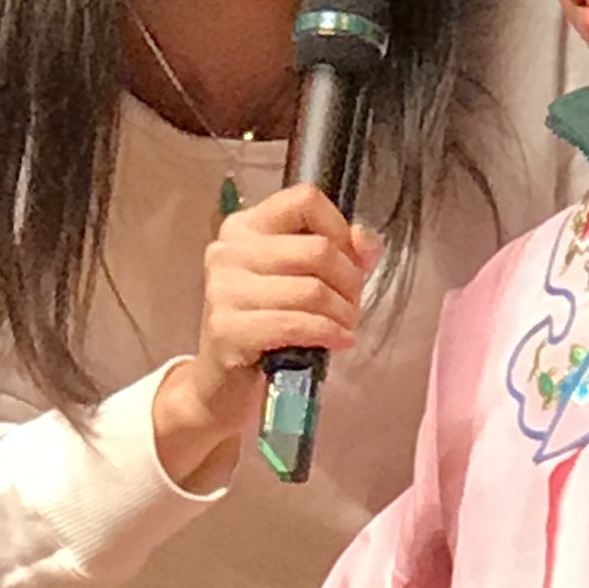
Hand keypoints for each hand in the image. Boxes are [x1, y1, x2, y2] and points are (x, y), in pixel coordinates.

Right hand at [152, 182, 373, 484]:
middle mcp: (228, 250)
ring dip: (342, 314)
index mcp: (245, 227)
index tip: (350, 261)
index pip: (305, 200)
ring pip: (311, 289)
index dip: (341, 229)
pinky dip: (327, 333)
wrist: (222, 387)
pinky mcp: (227, 329)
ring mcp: (223, 289)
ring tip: (344, 329)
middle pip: (317, 248)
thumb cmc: (267, 329)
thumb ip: (340, 253)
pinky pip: (295, 324)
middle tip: (351, 307)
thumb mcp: (305, 282)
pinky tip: (337, 342)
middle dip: (349, 282)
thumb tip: (365, 242)